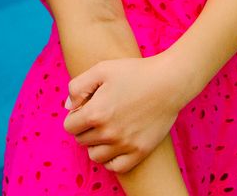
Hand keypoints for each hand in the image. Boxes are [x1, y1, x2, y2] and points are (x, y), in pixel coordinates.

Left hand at [63, 53, 181, 173]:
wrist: (168, 81)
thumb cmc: (134, 72)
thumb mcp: (101, 69)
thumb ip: (77, 87)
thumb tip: (68, 107)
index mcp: (96, 113)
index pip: (70, 126)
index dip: (74, 115)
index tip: (85, 107)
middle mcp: (108, 133)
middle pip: (82, 140)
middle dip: (85, 128)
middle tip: (98, 114)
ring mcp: (125, 145)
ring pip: (95, 156)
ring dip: (96, 144)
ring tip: (106, 129)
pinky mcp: (140, 152)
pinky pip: (116, 167)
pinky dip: (111, 159)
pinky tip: (115, 144)